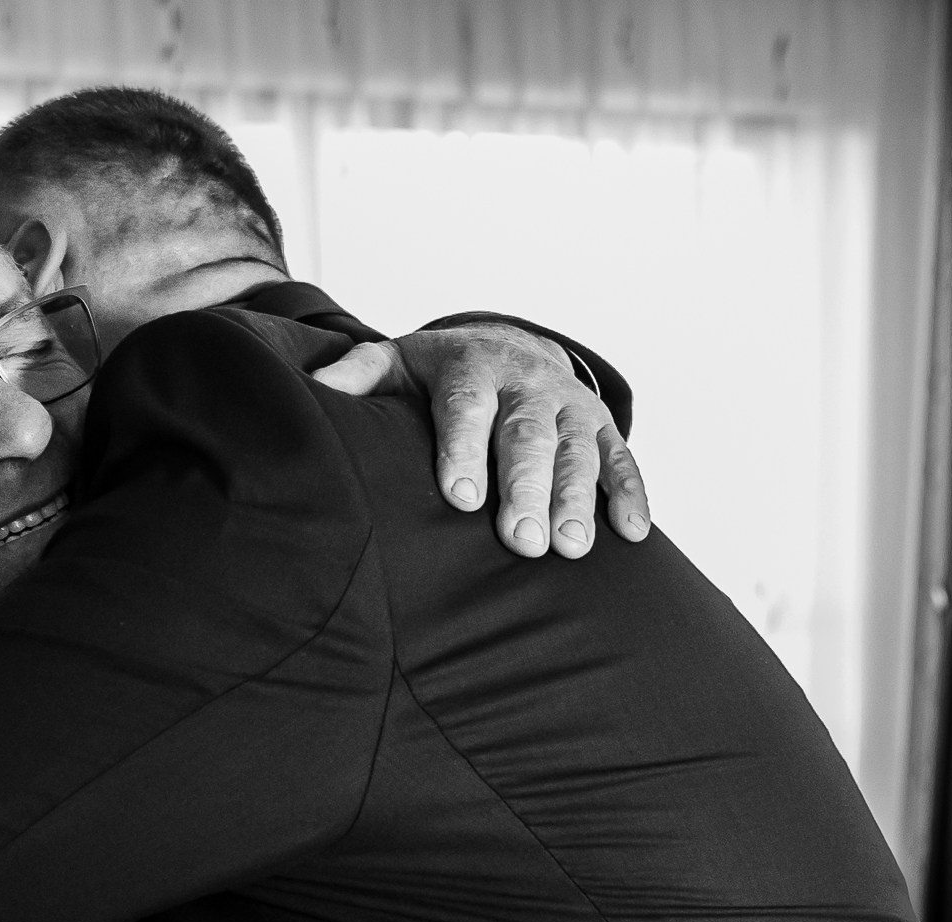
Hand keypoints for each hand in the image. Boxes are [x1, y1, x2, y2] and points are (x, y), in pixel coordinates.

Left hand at [311, 325, 649, 557]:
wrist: (506, 344)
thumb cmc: (441, 373)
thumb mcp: (398, 363)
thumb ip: (361, 374)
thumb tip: (320, 388)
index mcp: (472, 369)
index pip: (467, 408)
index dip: (465, 450)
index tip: (461, 497)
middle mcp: (526, 383)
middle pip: (527, 437)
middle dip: (527, 489)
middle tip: (521, 542)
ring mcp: (569, 405)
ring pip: (579, 451)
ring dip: (578, 499)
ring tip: (570, 548)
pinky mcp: (601, 425)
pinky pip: (621, 458)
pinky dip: (630, 493)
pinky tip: (631, 532)